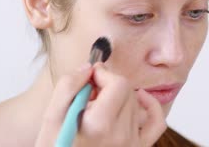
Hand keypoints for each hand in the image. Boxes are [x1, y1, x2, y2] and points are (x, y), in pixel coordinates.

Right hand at [34, 62, 166, 146]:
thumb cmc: (57, 145)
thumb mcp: (52, 117)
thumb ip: (68, 87)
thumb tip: (88, 68)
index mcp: (100, 125)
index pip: (118, 84)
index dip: (102, 74)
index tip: (89, 79)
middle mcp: (121, 135)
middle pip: (127, 91)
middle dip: (108, 85)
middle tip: (89, 95)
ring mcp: (132, 143)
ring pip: (136, 102)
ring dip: (120, 97)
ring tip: (99, 107)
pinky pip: (156, 122)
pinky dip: (151, 106)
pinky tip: (140, 98)